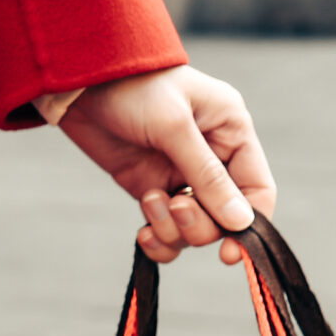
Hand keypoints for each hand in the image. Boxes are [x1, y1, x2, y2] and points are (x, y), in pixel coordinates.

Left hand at [57, 67, 275, 265]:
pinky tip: (142, 231)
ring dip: (173, 229)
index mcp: (231, 133)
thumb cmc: (131, 87)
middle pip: (226, 218)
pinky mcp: (151, 187)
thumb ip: (207, 175)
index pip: (258, 190)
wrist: (77, 81)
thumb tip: (240, 223)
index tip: (228, 254)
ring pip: (194, 228)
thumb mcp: (172, 126)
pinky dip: (157, 238)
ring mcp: (180, 175)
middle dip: (199, 224)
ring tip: (149, 202)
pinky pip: (166, 229)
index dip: (249, 225)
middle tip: (173, 205)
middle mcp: (212, 157)